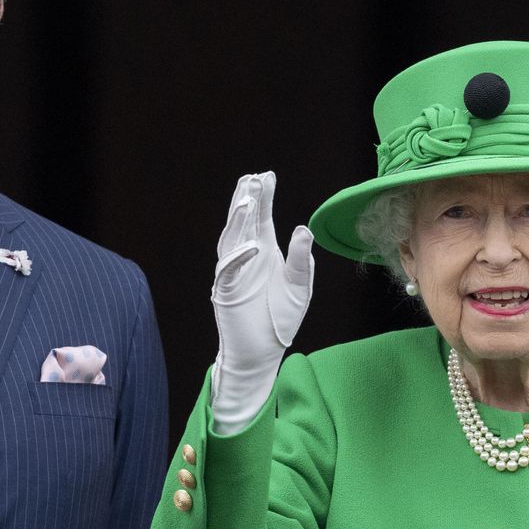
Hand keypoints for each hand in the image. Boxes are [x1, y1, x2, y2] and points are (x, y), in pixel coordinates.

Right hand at [210, 172, 313, 433]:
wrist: (262, 353)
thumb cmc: (279, 319)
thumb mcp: (300, 287)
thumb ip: (302, 261)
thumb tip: (303, 229)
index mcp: (265, 252)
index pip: (263, 219)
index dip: (264, 197)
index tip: (267, 175)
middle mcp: (247, 257)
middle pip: (245, 223)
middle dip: (248, 200)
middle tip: (252, 178)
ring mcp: (234, 273)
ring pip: (232, 241)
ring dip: (238, 222)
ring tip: (246, 200)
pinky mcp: (226, 292)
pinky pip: (230, 271)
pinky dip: (239, 258)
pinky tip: (252, 245)